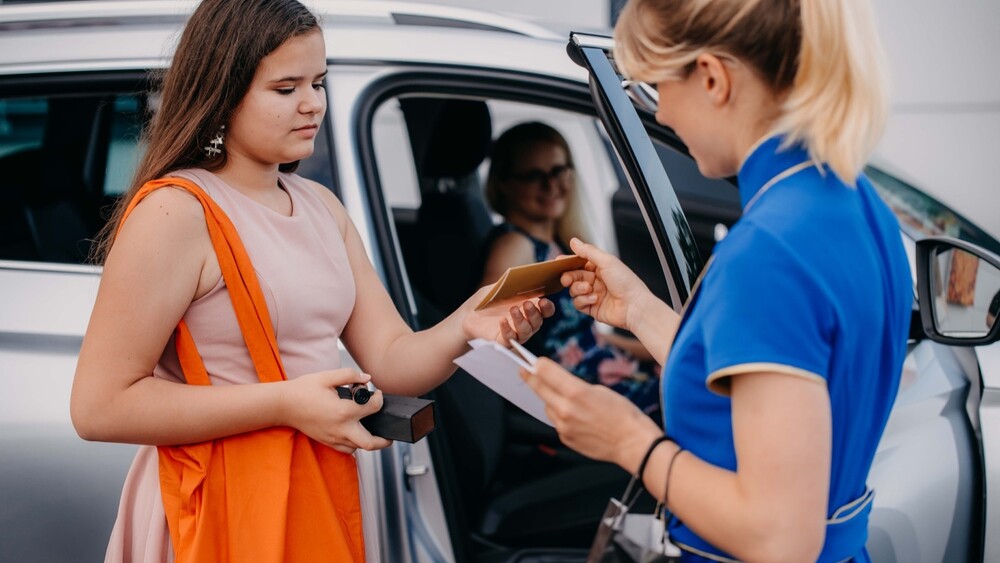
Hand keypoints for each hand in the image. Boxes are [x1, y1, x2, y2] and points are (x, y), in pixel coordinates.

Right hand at [280, 368, 392, 454]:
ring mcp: (333, 438)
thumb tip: (367, 378)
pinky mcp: (327, 442)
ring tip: (372, 428)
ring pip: (359, 448)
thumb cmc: (304, 389)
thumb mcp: (327, 377)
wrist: (283, 405)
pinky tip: (355, 432)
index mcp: (343, 411)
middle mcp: (340, 429)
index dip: (379, 399)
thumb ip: (350, 375)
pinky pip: (346, 450)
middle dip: (384, 440)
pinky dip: (355, 444)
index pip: (373, 408)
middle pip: (371, 443)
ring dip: (369, 440)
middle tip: (390, 432)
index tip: (377, 393)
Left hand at [460, 284, 554, 345]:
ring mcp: (516, 333)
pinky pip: (510, 339)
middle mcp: (526, 322)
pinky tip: (502, 320)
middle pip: (538, 321)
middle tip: (527, 304)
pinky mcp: (503, 341)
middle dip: (534, 313)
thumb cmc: (486, 300)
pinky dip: (507, 329)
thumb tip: (524, 277)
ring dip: (521, 320)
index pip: (546, 310)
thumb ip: (511, 284)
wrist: (468, 315)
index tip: (543, 301)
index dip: (547, 307)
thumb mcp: (498, 288)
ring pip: (526, 331)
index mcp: (529, 308)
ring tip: (513, 310)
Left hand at [521, 357, 661, 467]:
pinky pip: (556, 422)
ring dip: (551, 400)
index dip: (537, 365)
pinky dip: (562, 417)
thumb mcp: (600, 390)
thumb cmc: (623, 414)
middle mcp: (565, 409)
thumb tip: (558, 383)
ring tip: (564, 399)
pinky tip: (576, 417)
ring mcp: (563, 426)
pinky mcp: (565, 438)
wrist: (632, 443)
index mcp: (576, 392)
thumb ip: (575, 385)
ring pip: (548, 407)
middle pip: (539, 389)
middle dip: (531, 379)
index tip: (530, 361)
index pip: (545, 372)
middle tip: (523, 371)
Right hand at [561, 238, 651, 331]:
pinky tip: (594, 299)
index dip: (568, 262)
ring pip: (573, 290)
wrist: (634, 306)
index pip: (579, 262)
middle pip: (573, 276)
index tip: (558, 262)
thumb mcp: (607, 261)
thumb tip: (573, 241)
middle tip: (566, 279)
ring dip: (578, 289)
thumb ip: (588, 252)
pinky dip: (583, 300)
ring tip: (588, 289)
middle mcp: (596, 280)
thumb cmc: (626, 282)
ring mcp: (593, 294)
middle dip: (569, 277)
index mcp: (600, 267)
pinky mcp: (592, 308)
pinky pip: (578, 303)